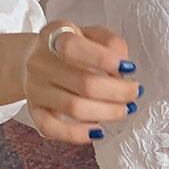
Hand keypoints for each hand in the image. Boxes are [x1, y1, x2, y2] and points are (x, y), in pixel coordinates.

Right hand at [23, 20, 140, 143]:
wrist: (33, 59)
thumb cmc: (72, 48)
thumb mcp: (92, 34)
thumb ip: (111, 43)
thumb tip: (124, 67)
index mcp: (54, 36)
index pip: (74, 47)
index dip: (104, 59)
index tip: (129, 68)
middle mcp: (40, 63)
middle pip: (83, 83)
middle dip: (118, 92)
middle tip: (135, 92)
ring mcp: (35, 89)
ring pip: (73, 108)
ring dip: (107, 112)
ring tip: (125, 109)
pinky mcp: (34, 111)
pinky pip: (52, 128)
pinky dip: (77, 134)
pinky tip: (98, 131)